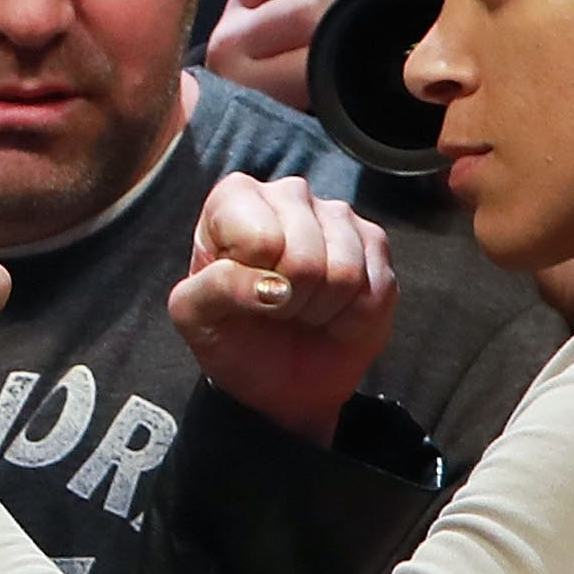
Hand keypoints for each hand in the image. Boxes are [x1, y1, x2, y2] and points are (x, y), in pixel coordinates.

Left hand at [168, 173, 395, 443]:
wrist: (280, 379)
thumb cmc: (233, 338)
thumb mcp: (197, 317)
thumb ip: (216, 289)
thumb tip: (271, 285)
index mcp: (233, 200)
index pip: (258, 238)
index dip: (255, 281)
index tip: (247, 294)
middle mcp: (287, 195)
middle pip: (305, 257)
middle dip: (292, 301)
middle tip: (277, 309)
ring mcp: (336, 214)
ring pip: (345, 271)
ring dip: (322, 310)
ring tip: (302, 311)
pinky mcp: (374, 242)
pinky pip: (377, 288)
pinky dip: (353, 319)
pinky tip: (332, 314)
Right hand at [203, 0, 368, 108]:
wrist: (236, 138)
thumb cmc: (286, 65)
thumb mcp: (287, 10)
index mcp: (244, 0)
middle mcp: (230, 39)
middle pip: (306, 7)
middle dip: (347, 12)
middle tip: (373, 21)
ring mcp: (243, 83)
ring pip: (314, 52)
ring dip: (346, 52)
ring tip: (360, 60)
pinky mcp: (262, 118)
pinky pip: (317, 95)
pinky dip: (343, 90)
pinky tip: (355, 89)